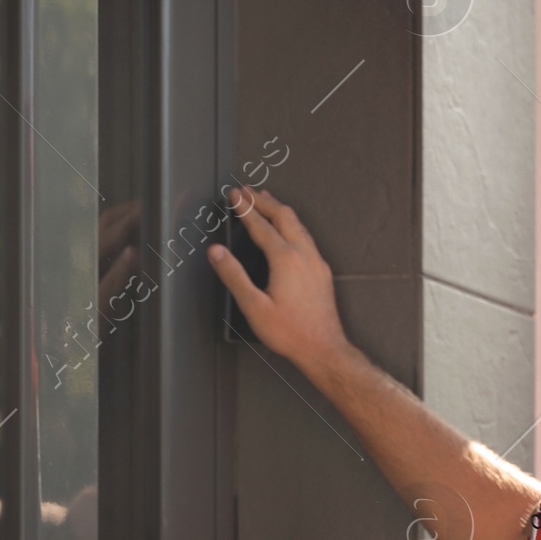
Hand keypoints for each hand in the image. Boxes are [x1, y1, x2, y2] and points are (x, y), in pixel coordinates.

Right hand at [207, 187, 350, 378]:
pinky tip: (289, 228)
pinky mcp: (322, 271)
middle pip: (282, 215)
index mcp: (285, 259)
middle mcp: (304, 254)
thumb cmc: (291, 333)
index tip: (234, 194)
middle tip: (247, 190)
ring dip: (279, 208)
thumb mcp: (254, 307)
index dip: (245, 208)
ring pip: (298, 224)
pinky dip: (292, 223)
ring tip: (266, 199)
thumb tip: (216, 252)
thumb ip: (234, 276)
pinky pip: (306, 236)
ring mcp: (316, 262)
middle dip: (263, 199)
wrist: (324, 349)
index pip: (260, 225)